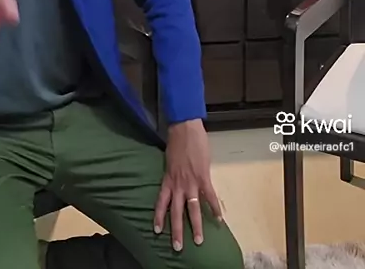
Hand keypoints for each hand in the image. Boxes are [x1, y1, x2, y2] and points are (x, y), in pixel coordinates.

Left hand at [154, 119, 221, 251]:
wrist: (185, 128)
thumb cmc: (177, 141)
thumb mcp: (171, 161)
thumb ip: (174, 174)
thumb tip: (178, 182)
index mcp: (168, 179)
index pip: (161, 202)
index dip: (159, 217)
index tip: (157, 231)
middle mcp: (178, 184)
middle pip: (176, 211)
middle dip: (176, 230)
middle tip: (178, 247)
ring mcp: (191, 182)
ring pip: (192, 209)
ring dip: (195, 225)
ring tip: (199, 241)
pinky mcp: (203, 177)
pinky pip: (210, 196)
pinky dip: (214, 208)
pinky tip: (219, 219)